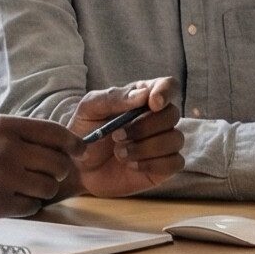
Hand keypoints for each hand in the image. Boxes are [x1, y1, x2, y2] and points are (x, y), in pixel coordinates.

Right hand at [0, 116, 79, 219]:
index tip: (79, 151)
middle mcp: (9, 150)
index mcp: (5, 126)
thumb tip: (50, 139)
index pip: (55, 133)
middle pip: (58, 164)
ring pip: (48, 188)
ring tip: (22, 188)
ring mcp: (4, 178)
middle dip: (57, 172)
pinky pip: (30, 207)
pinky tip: (8, 201)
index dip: (73, 144)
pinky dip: (25, 206)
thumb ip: (14, 132)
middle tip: (46, 175)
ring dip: (41, 191)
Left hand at [70, 79, 183, 197]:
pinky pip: (175, 162)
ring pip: (175, 139)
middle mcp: (157, 118)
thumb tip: (143, 95)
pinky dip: (153, 164)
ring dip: (146, 148)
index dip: (165, 92)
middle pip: (171, 114)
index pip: (168, 85)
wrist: (79, 168)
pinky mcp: (164, 166)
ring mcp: (163, 143)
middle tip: (117, 136)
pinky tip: (132, 165)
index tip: (153, 104)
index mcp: (142, 97)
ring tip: (119, 154)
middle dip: (144, 127)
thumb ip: (113, 98)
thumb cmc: (86, 132)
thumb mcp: (90, 109)